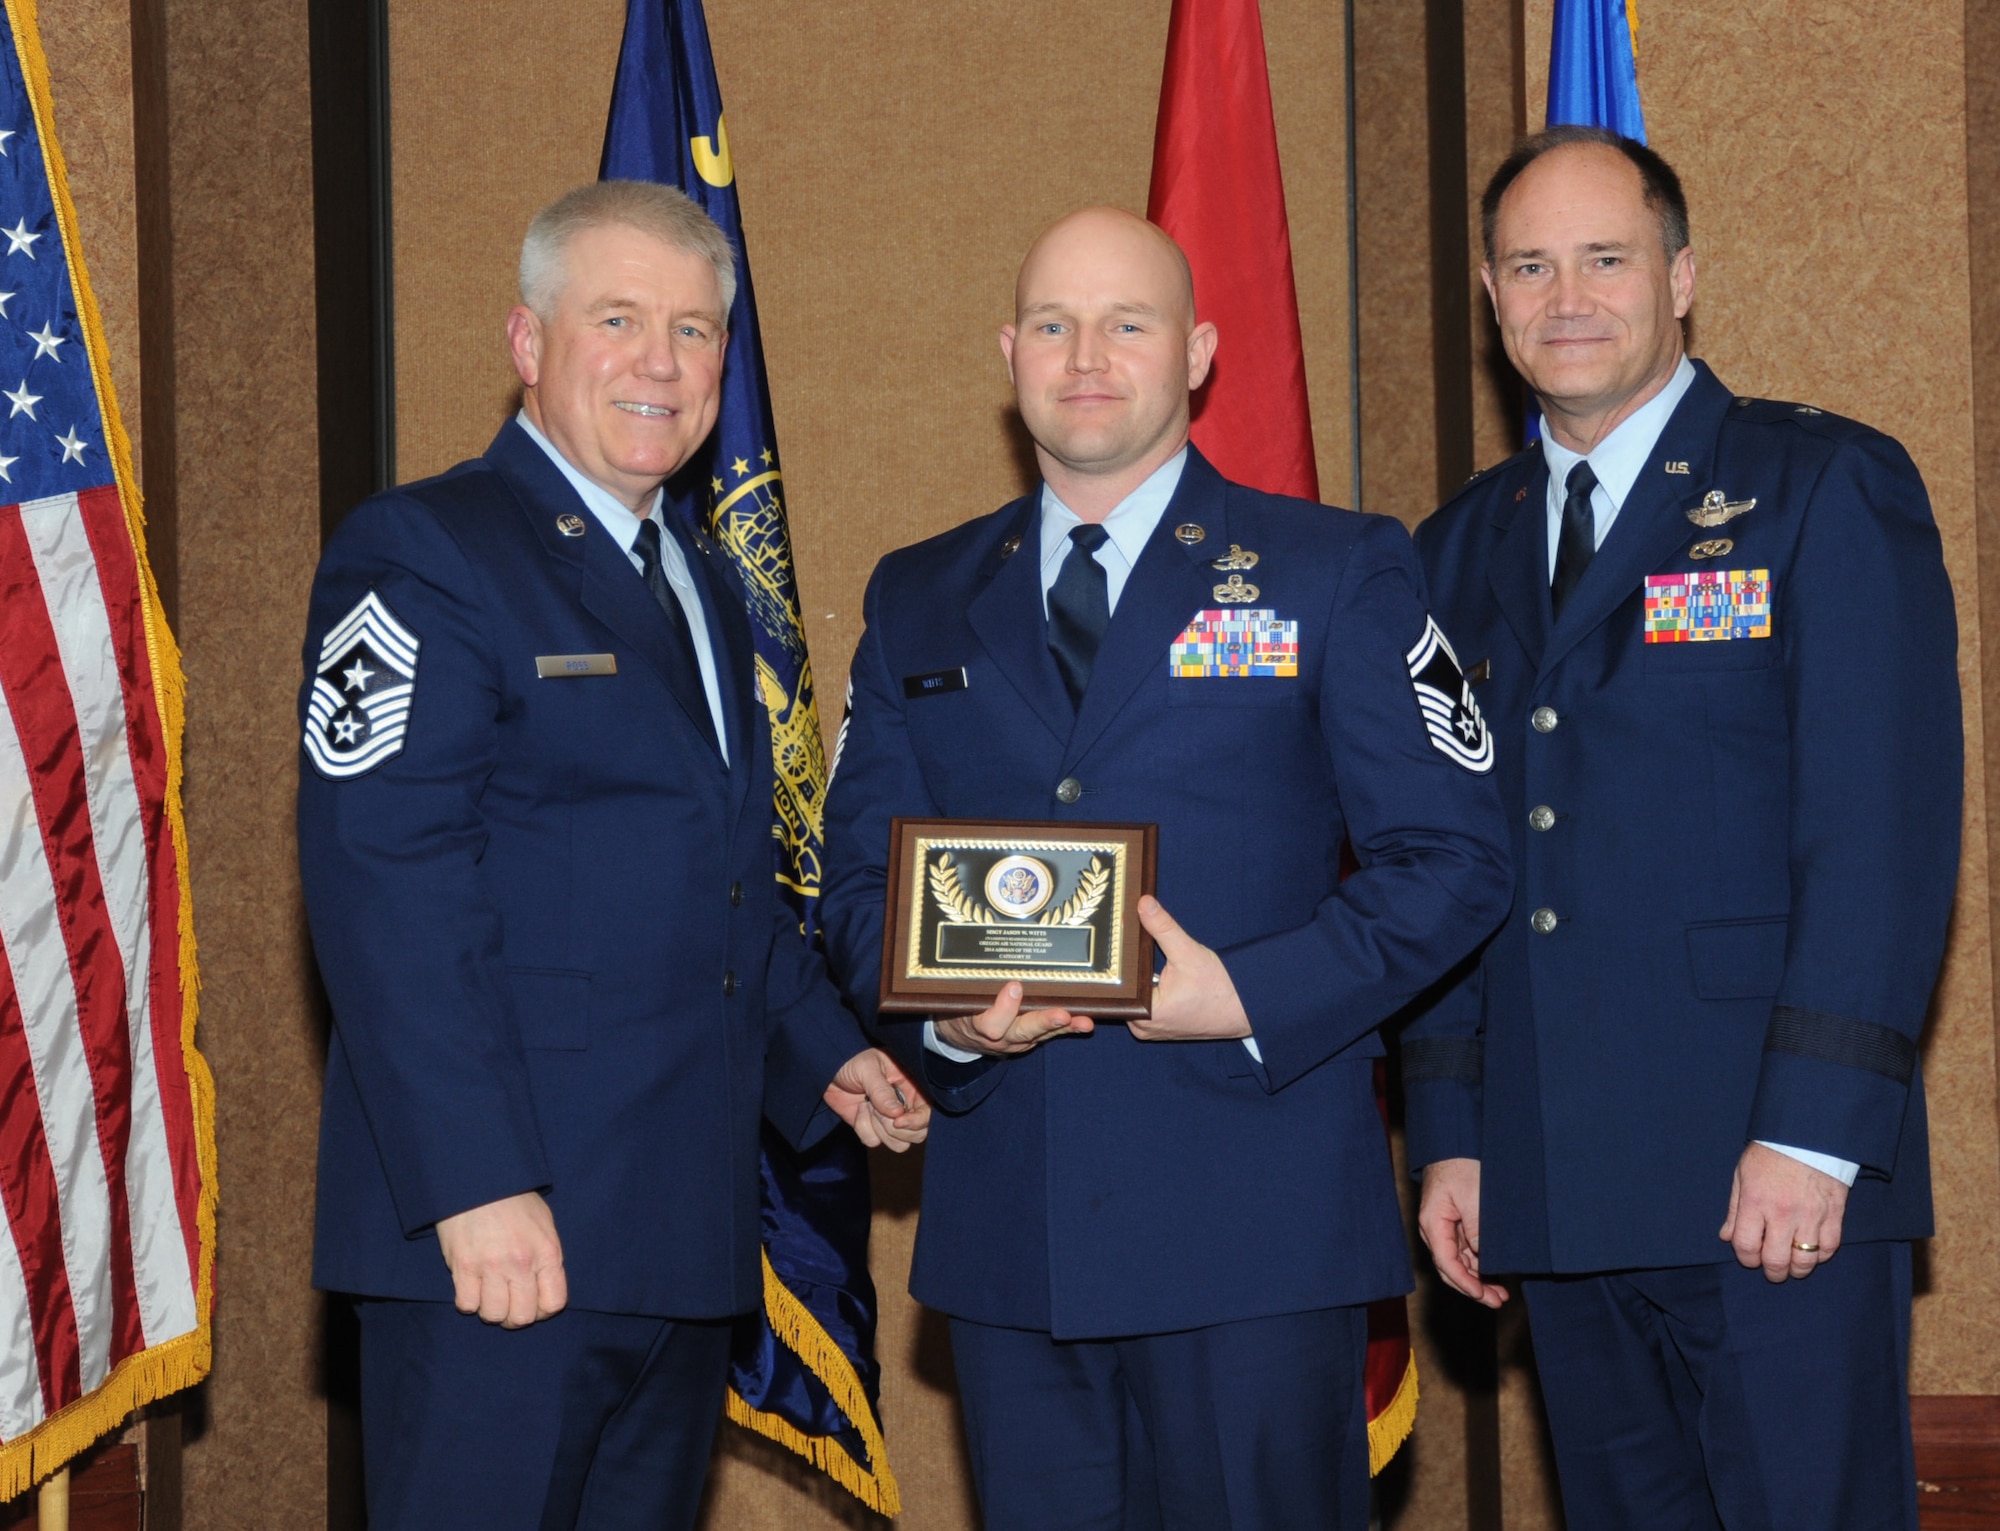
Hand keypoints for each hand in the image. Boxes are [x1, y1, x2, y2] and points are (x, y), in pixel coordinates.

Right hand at [435, 1191, 566, 1327]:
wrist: (480, 1179)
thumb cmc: (514, 1200)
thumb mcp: (544, 1224)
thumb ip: (546, 1258)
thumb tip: (543, 1289)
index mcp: (547, 1252)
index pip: (553, 1303)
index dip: (543, 1311)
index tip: (533, 1304)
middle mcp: (521, 1263)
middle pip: (522, 1317)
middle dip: (516, 1317)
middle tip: (508, 1304)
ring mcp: (491, 1266)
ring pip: (493, 1315)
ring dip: (491, 1310)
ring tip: (488, 1294)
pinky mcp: (463, 1266)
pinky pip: (466, 1304)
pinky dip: (469, 1302)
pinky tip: (471, 1287)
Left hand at [826, 1048, 932, 1150]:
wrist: (829, 1071)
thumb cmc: (853, 1062)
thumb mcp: (868, 1069)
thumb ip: (882, 1091)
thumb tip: (897, 1113)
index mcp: (914, 1088)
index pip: (928, 1113)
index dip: (917, 1121)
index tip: (898, 1120)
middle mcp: (907, 1106)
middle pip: (917, 1134)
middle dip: (894, 1127)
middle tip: (876, 1109)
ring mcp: (891, 1120)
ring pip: (899, 1144)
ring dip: (879, 1129)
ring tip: (867, 1106)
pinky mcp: (874, 1129)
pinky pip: (875, 1142)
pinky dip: (863, 1128)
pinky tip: (860, 1110)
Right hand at [932, 981, 1092, 1056]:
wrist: (957, 1034)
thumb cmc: (956, 1006)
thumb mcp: (953, 996)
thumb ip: (967, 982)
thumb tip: (981, 947)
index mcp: (975, 1025)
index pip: (989, 1023)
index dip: (1003, 1008)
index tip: (1014, 986)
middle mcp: (997, 1038)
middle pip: (1020, 1032)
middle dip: (1042, 1022)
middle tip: (1062, 1014)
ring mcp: (1014, 1042)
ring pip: (1039, 1034)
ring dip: (1062, 1027)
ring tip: (1084, 1022)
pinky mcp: (1027, 1041)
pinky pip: (1047, 1035)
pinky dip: (1067, 1029)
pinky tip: (1085, 1023)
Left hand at [1128, 896, 1250, 1040]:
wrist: (1244, 1010)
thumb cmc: (1220, 988)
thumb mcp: (1188, 952)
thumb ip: (1163, 927)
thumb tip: (1143, 903)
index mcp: (1146, 1014)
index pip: (1115, 986)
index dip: (1115, 964)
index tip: (1113, 945)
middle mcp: (1142, 1028)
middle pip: (1121, 992)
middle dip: (1127, 971)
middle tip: (1126, 948)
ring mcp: (1149, 1031)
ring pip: (1132, 999)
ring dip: (1137, 981)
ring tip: (1142, 961)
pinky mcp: (1157, 1028)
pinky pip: (1142, 1007)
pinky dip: (1146, 991)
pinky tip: (1153, 976)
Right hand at [1418, 1158, 1508, 1307]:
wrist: (1455, 1144)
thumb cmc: (1460, 1165)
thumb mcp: (1472, 1197)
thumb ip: (1476, 1229)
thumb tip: (1482, 1257)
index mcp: (1432, 1223)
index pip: (1446, 1263)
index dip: (1465, 1283)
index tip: (1482, 1294)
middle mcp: (1434, 1230)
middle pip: (1450, 1269)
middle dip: (1474, 1288)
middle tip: (1498, 1300)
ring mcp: (1443, 1229)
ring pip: (1458, 1264)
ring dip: (1478, 1279)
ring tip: (1501, 1292)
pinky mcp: (1454, 1226)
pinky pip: (1464, 1253)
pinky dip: (1478, 1265)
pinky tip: (1493, 1273)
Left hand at [1720, 1142, 1847, 1281]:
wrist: (1808, 1135)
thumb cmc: (1770, 1153)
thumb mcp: (1742, 1175)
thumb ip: (1734, 1210)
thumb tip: (1726, 1237)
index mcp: (1755, 1201)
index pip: (1746, 1246)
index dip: (1746, 1259)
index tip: (1749, 1258)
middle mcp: (1782, 1213)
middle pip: (1776, 1261)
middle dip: (1772, 1272)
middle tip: (1772, 1271)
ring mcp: (1810, 1215)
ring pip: (1805, 1260)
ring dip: (1797, 1270)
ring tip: (1792, 1266)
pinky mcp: (1834, 1214)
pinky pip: (1829, 1248)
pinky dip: (1821, 1256)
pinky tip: (1813, 1251)